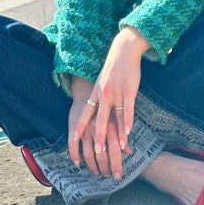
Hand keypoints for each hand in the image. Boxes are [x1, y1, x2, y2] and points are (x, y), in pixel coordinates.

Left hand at [69, 27, 149, 178]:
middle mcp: (104, 94)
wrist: (123, 51)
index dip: (80, 127)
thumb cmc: (112, 69)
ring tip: (118, 148)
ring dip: (117, 134)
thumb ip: (99, 98)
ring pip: (115, 117)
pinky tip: (129, 132)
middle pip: (100, 119)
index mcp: (95, 93)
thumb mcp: (101, 83)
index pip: (85, 113)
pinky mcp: (129, 90)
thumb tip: (97, 115)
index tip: (74, 140)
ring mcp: (116, 92)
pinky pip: (128, 108)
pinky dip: (128, 121)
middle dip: (99, 136)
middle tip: (98, 153)